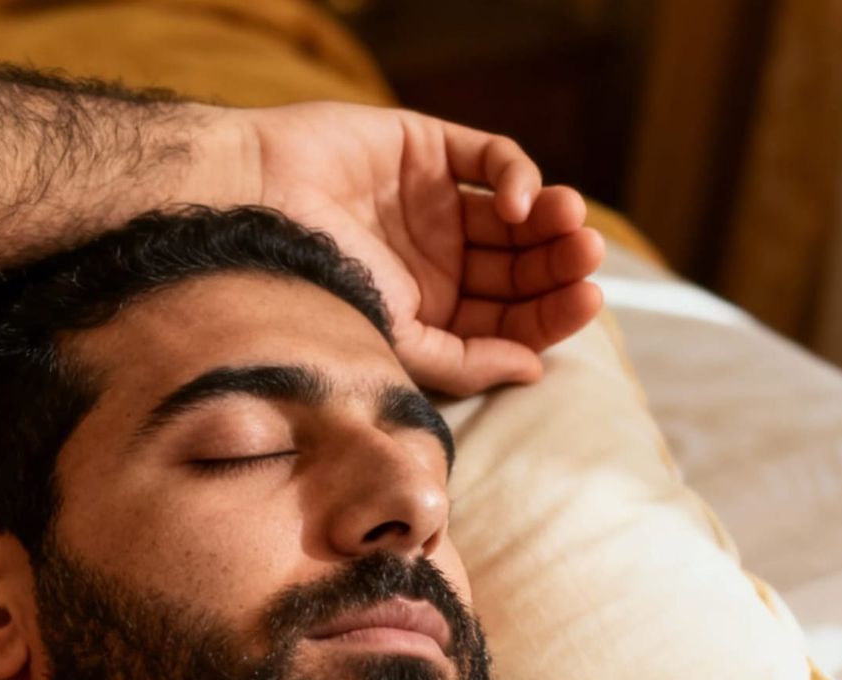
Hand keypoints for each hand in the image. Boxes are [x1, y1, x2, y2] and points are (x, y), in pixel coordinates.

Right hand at [241, 103, 603, 395]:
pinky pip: (492, 160)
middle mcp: (437, 261)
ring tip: (570, 223)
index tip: (586, 305)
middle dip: (560, 265)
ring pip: (518, 214)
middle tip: (587, 258)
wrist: (254, 210)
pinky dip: (518, 177)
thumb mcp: (394, 344)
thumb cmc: (313, 287)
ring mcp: (433, 203)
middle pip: (521, 268)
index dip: (552, 314)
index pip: (509, 319)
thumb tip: (533, 369)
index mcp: (430, 314)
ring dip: (552, 220)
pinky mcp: (428, 148)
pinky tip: (518, 201)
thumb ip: (464, 363)